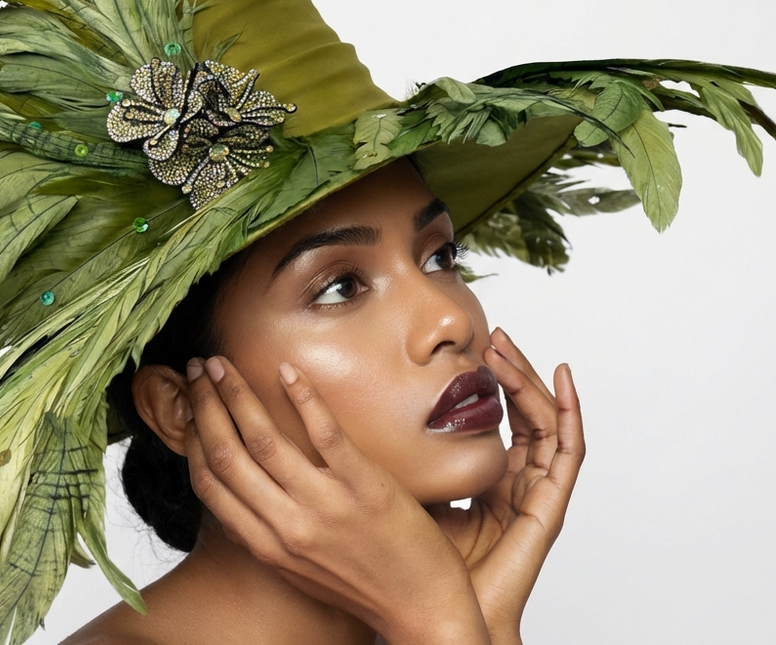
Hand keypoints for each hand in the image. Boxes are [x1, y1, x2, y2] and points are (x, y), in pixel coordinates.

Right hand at [185, 356, 491, 644]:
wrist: (424, 609)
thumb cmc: (361, 583)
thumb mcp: (298, 567)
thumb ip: (265, 531)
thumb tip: (234, 494)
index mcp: (267, 545)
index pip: (209, 484)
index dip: (192, 438)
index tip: (188, 405)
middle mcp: (288, 526)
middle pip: (228, 456)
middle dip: (205, 405)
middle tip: (198, 368)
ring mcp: (326, 506)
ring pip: (265, 440)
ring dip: (238, 395)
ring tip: (223, 364)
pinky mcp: (365, 487)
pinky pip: (325, 434)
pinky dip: (302, 398)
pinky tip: (287, 371)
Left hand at [431, 329, 584, 644]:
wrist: (442, 613)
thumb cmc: (426, 565)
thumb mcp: (414, 492)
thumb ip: (413, 457)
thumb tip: (380, 414)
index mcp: (491, 482)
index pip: (501, 419)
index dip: (494, 382)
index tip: (477, 348)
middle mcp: (519, 483)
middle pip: (525, 413)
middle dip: (511, 371)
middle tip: (493, 336)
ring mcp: (537, 492)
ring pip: (544, 421)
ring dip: (528, 380)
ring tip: (506, 348)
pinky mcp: (549, 505)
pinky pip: (568, 450)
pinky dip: (569, 410)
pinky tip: (563, 377)